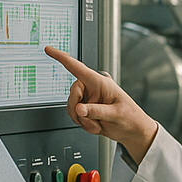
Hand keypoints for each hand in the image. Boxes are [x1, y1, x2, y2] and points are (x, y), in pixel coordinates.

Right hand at [45, 47, 157, 164]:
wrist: (132, 131)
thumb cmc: (130, 117)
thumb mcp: (116, 114)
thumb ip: (96, 111)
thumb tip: (79, 109)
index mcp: (100, 82)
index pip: (77, 67)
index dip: (61, 58)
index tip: (49, 50)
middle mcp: (92, 89)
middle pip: (73, 93)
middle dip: (78, 109)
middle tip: (88, 118)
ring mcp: (88, 100)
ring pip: (71, 107)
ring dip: (82, 120)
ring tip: (97, 124)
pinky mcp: (86, 110)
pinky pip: (74, 116)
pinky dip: (83, 124)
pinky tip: (96, 125)